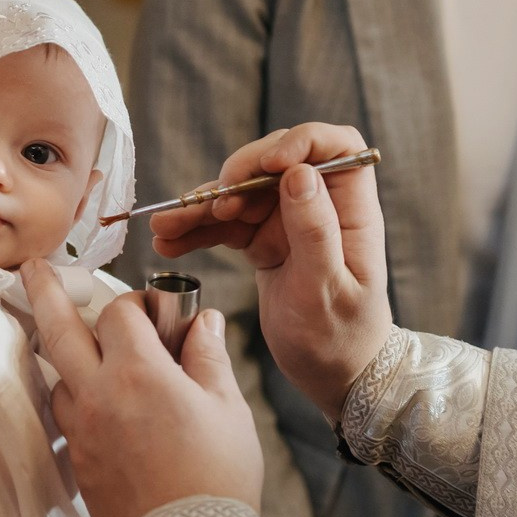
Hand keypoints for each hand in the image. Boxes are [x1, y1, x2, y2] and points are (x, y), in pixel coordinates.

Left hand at [24, 264, 261, 516]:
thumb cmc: (217, 478)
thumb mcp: (228, 408)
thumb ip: (209, 356)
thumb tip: (204, 321)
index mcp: (138, 373)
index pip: (120, 312)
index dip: (138, 301)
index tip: (157, 310)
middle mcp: (99, 395)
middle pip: (59, 329)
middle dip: (44, 291)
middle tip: (32, 267)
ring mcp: (82, 430)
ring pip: (57, 374)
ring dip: (62, 350)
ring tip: (69, 336)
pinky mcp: (78, 462)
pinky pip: (65, 412)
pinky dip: (71, 392)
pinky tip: (90, 393)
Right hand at [149, 124, 393, 418]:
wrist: (332, 375)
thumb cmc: (341, 338)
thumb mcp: (326, 290)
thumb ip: (315, 232)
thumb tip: (299, 174)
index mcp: (350, 211)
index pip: (336, 146)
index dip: (302, 141)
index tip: (269, 165)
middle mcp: (320, 207)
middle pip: (276, 161)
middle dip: (240, 174)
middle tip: (214, 203)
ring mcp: (289, 222)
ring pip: (242, 191)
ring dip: (203, 205)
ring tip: (166, 225)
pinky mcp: (264, 240)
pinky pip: (226, 223)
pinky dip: (197, 229)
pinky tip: (168, 240)